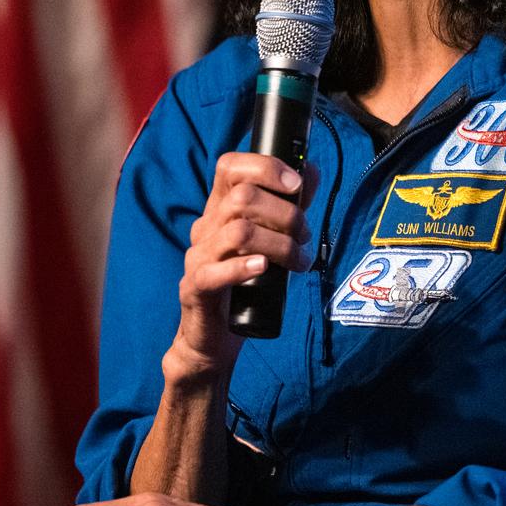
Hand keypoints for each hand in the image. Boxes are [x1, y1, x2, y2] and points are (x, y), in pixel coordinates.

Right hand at [166, 154, 316, 378]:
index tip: (296, 185)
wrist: (214, 338)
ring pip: (238, 232)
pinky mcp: (196, 288)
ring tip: (298, 260)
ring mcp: (198, 257)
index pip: (230, 167)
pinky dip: (243, 267)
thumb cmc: (245, 285)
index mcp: (220, 209)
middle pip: (243, 197)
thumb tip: (309, 170)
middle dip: (287, 214)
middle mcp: (206, 227)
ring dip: (279, 244)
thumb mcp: (270, 239)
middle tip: (305, 236)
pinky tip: (263, 269)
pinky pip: (214, 272)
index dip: (265, 167)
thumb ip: (288, 205)